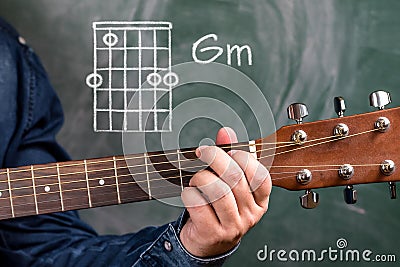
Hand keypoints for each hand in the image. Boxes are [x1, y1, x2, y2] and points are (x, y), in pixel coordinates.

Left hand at [180, 127, 271, 256]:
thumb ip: (229, 157)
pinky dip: (189, 194)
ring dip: (200, 178)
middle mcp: (251, 214)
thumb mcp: (229, 184)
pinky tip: (190, 194)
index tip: (228, 151)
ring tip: (196, 179)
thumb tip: (226, 132)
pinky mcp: (213, 233)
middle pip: (234, 177)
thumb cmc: (219, 208)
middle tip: (203, 152)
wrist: (208, 243)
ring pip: (216, 190)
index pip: (259, 174)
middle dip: (214, 158)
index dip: (243, 157)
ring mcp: (233, 226)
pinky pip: (198, 204)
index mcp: (260, 200)